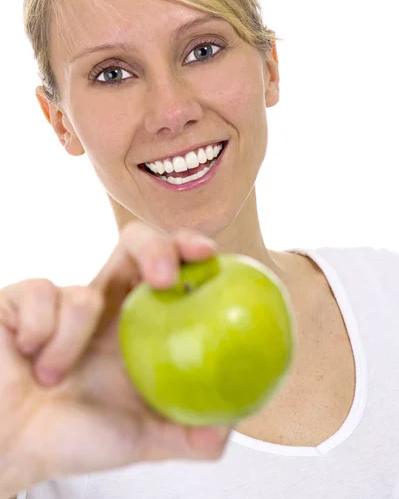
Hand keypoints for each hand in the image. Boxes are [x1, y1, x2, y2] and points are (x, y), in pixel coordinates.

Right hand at [0, 223, 231, 495]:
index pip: (172, 269)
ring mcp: (62, 297)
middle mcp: (104, 302)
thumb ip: (191, 436)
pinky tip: (27, 359)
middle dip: (155, 247)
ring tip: (51, 378)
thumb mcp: (143, 439)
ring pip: (82, 294)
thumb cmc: (74, 438)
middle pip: (137, 243)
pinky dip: (37, 338)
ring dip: (68, 345)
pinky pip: (39, 297)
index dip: (191, 251)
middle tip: (164, 278)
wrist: (9, 444)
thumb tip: (230, 424)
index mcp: (137, 324)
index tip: (209, 254)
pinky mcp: (21, 297)